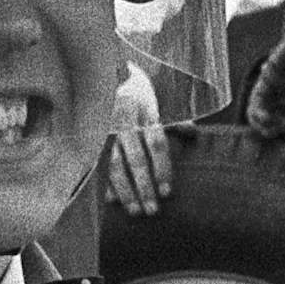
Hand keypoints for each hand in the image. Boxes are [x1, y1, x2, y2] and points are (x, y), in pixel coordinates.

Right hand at [101, 63, 174, 215]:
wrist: (101, 72)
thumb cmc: (133, 93)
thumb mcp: (155, 103)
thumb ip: (173, 122)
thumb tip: (194, 135)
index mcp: (145, 112)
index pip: (157, 144)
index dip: (162, 169)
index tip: (167, 192)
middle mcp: (125, 120)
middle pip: (136, 158)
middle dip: (144, 186)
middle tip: (152, 210)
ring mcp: (105, 129)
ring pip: (115, 164)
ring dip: (124, 190)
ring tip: (135, 210)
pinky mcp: (90, 135)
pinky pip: (97, 162)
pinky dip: (103, 182)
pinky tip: (111, 201)